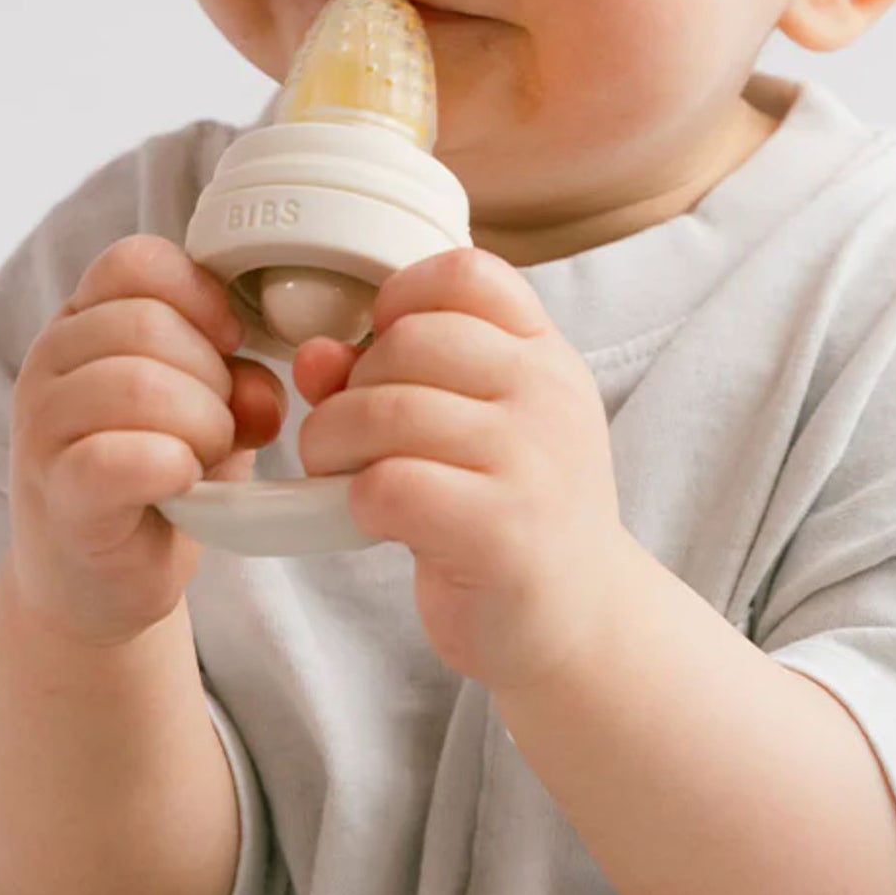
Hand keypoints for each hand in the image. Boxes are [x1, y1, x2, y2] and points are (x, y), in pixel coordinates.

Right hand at [8, 233, 285, 646]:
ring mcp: (42, 430)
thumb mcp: (209, 408)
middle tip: (219, 426)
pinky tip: (181, 482)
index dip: (200, 295)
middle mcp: (48, 363)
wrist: (100, 581)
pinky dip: (170, 465)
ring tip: (201, 458)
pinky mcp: (58, 496)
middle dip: (212, 377)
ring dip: (201, 425)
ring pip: (138, 385)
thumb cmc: (156, 475)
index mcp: (82, 321)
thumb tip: (263, 393)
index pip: (134, 261)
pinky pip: (116, 458)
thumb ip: (239, 380)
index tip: (230, 343)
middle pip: (148, 323)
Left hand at [292, 246, 627, 693]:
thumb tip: (315, 354)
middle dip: (352, 387)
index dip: (400, 298)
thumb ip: (396, 374)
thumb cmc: (510, 510)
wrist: (580, 620)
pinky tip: (373, 519)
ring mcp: (530, 461)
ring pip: (388, 409)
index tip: (382, 350)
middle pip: (410, 339)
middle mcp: (547, 395)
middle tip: (348, 436)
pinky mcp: (501, 531)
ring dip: (334, 443)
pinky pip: (390, 484)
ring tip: (342, 474)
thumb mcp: (472, 424)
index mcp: (544, 354)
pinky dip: (358, 500)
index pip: (466, 274)